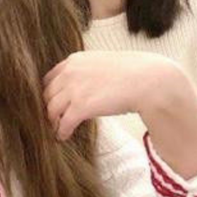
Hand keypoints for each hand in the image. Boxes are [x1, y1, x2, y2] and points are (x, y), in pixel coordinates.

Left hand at [43, 50, 174, 139]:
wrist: (148, 80)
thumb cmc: (133, 72)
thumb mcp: (103, 63)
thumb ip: (88, 71)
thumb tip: (86, 85)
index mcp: (74, 60)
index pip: (50, 78)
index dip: (51, 92)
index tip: (54, 102)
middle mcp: (69, 72)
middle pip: (47, 94)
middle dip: (50, 107)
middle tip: (54, 119)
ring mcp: (73, 89)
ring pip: (51, 109)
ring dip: (53, 121)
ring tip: (57, 129)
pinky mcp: (80, 107)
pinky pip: (63, 122)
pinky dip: (61, 131)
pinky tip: (63, 136)